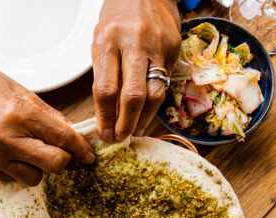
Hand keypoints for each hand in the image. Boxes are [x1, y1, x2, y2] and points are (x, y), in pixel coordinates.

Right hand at [0, 44, 94, 185]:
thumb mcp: (19, 90)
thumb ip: (47, 115)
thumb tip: (71, 134)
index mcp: (19, 114)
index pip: (63, 139)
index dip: (81, 149)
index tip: (88, 156)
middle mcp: (5, 138)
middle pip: (53, 165)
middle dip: (63, 162)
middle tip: (62, 155)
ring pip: (32, 178)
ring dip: (38, 167)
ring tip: (28, 152)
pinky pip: (8, 178)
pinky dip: (14, 169)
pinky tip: (6, 152)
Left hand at [92, 0, 180, 139]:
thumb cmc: (117, 22)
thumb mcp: (101, 44)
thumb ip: (104, 78)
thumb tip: (107, 117)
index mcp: (108, 41)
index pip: (105, 90)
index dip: (105, 117)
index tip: (104, 133)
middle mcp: (134, 43)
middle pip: (132, 96)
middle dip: (126, 124)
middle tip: (120, 138)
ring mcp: (157, 46)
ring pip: (154, 94)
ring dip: (143, 119)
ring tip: (134, 131)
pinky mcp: (173, 49)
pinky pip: (164, 84)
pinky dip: (153, 104)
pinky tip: (145, 113)